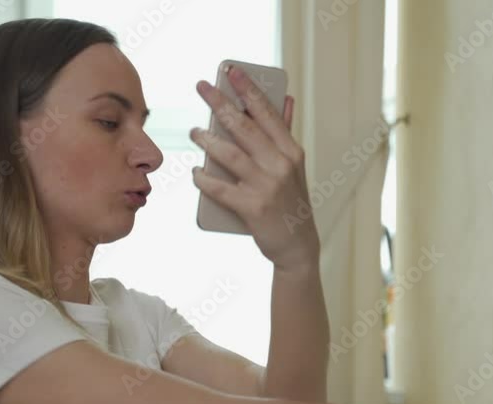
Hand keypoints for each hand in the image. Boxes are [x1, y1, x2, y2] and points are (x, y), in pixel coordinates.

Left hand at [190, 66, 319, 272]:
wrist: (297, 245)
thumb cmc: (290, 201)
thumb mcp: (294, 166)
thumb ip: (285, 133)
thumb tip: (286, 99)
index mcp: (291, 150)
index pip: (267, 112)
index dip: (248, 89)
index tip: (231, 70)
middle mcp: (281, 165)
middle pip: (244, 127)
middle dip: (219, 104)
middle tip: (202, 87)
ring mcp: (267, 186)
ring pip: (229, 154)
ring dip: (207, 140)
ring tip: (194, 132)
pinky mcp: (253, 208)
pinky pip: (220, 188)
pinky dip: (204, 179)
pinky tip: (195, 172)